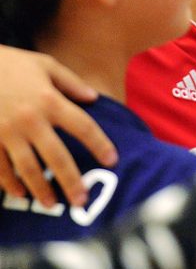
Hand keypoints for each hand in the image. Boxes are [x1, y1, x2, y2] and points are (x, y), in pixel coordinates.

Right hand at [0, 46, 116, 207]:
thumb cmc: (11, 63)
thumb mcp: (45, 65)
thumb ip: (71, 83)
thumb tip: (94, 98)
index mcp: (49, 100)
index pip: (82, 126)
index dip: (99, 144)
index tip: (112, 160)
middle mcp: (30, 119)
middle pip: (56, 156)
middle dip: (71, 180)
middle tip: (82, 200)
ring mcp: (6, 132)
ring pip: (27, 168)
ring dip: (41, 189)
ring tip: (54, 205)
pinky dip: (10, 183)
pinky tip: (20, 194)